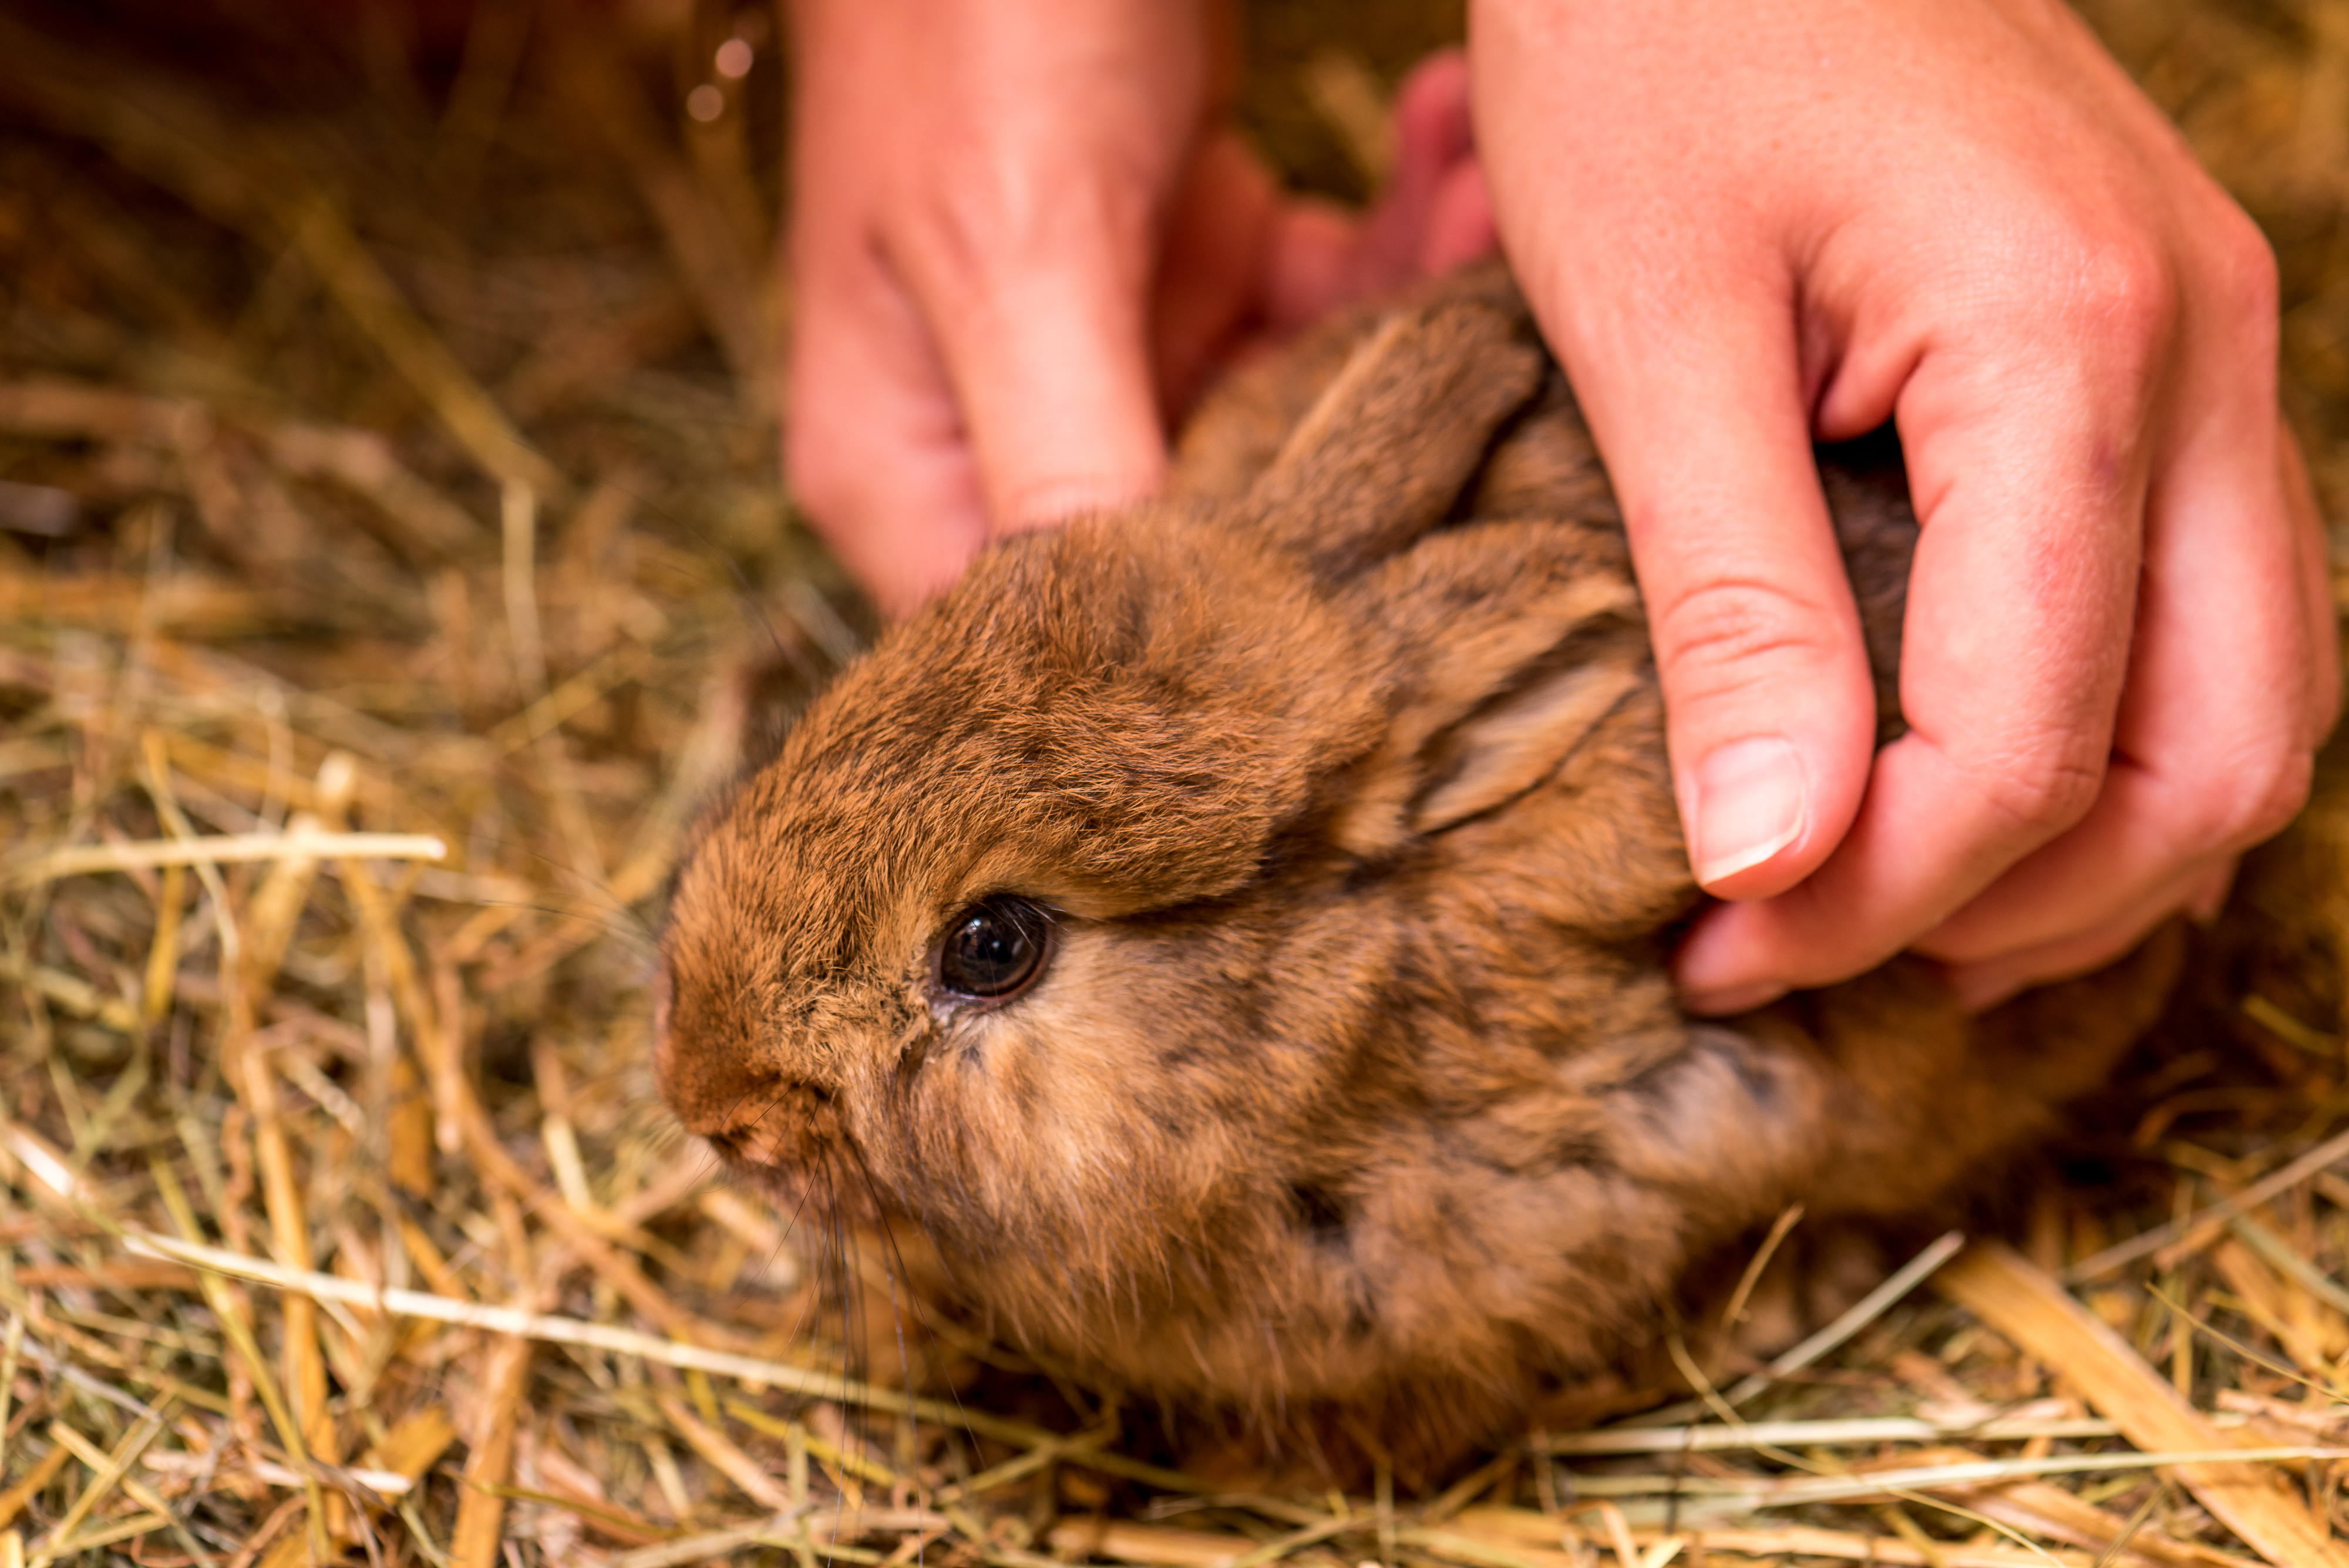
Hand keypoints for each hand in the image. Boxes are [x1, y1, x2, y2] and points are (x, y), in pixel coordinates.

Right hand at [785, 0, 1493, 617]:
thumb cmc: (970, 14)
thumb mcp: (1018, 253)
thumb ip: (1072, 461)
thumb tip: (1147, 674)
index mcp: (905, 472)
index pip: (1040, 649)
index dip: (1194, 671)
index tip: (1356, 646)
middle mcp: (999, 436)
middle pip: (1186, 550)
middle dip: (1339, 467)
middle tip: (1472, 387)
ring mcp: (1100, 355)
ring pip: (1282, 424)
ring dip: (1388, 325)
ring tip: (1477, 212)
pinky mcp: (1186, 270)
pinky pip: (1311, 310)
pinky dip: (1383, 245)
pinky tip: (1439, 153)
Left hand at [1471, 0, 2337, 1010]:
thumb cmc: (1656, 51)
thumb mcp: (1654, 334)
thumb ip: (1736, 607)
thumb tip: (1773, 865)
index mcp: (2079, 346)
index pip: (2030, 743)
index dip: (1879, 894)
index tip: (1721, 950)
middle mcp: (2207, 356)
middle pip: (2214, 757)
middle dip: (2015, 906)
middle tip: (1804, 956)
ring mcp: (2212, 354)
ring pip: (2241, 701)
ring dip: (2085, 849)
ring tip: (1886, 912)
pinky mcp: (2159, 359)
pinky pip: (2199, 611)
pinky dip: (2104, 740)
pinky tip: (1958, 785)